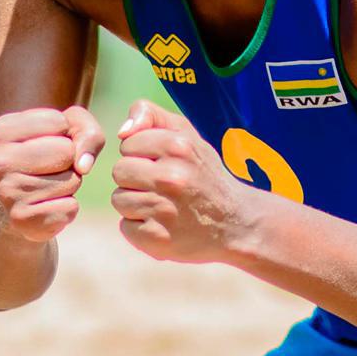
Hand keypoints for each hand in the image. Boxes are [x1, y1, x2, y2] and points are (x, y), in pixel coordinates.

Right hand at [0, 104, 105, 242]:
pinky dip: (68, 207)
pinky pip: (70, 208)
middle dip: (69, 160)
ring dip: (69, 184)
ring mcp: (5, 194)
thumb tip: (83, 166)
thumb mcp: (65, 128)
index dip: (63, 134)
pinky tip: (47, 206)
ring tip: (46, 186)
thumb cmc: (44, 155)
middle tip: (48, 169)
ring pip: (72, 181)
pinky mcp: (22, 221)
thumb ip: (85, 130)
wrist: (16, 202)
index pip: (59, 123)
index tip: (44, 144)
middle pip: (66, 152)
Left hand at [108, 101, 260, 263]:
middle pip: (119, 172)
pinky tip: (163, 226)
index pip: (127, 145)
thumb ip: (150, 115)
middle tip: (163, 188)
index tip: (162, 165)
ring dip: (136, 204)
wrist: (237, 223)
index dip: (141, 155)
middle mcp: (172, 178)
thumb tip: (122, 132)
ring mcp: (164, 211)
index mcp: (178, 146)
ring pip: (119, 200)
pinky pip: (125, 227)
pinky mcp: (157, 240)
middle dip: (135, 179)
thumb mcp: (186, 134)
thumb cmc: (204, 174)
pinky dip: (140, 229)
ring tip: (164, 206)